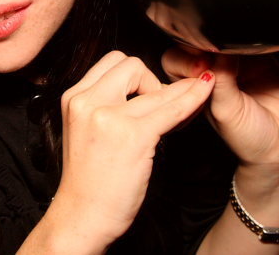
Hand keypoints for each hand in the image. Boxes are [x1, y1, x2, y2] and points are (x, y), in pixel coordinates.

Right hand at [49, 50, 214, 248]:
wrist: (82, 217)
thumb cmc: (88, 181)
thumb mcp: (85, 130)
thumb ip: (104, 105)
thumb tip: (144, 88)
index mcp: (74, 97)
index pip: (112, 62)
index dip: (137, 74)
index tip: (151, 91)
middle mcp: (87, 101)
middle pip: (132, 64)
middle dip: (152, 80)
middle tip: (160, 105)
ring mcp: (108, 117)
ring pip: (156, 88)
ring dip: (181, 91)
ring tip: (196, 94)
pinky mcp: (133, 135)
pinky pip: (171, 109)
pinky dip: (192, 100)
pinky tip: (204, 94)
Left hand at [162, 46, 278, 184]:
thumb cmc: (249, 137)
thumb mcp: (227, 111)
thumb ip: (221, 82)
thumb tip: (218, 50)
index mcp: (191, 87)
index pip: (175, 60)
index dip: (184, 59)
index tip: (199, 68)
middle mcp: (209, 72)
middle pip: (194, 44)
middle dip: (201, 47)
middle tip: (214, 60)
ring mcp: (233, 62)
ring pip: (219, 36)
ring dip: (224, 41)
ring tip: (234, 56)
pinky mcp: (258, 57)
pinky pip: (249, 39)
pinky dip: (247, 39)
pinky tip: (251, 51)